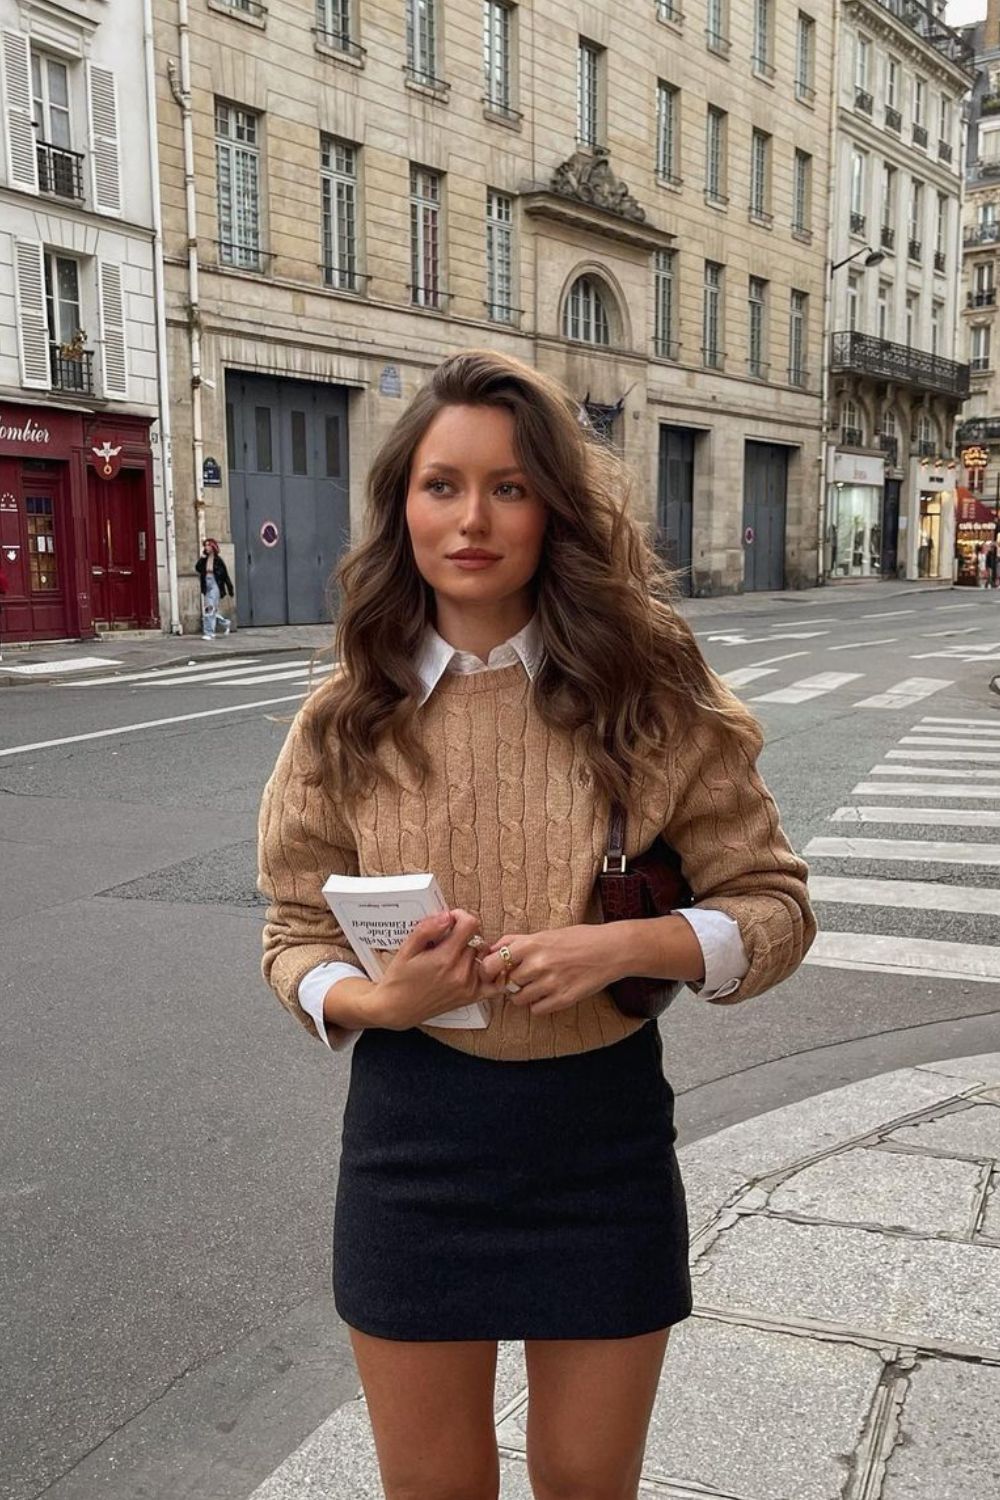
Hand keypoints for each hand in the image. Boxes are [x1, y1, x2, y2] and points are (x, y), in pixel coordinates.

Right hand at [372, 908, 504, 1030]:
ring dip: (473, 950)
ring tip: (454, 954)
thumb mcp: (406, 949)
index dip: (460, 916)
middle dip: (463, 934)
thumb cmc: (399, 980)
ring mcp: (469, 987)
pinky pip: (495, 982)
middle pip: (477, 939)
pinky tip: (478, 967)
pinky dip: (491, 971)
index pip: (470, 924)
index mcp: (445, 959)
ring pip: (484, 955)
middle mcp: (461, 973)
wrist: (397, 1009)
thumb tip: (448, 916)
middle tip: (447, 939)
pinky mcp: (472, 997)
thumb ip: (427, 929)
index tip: (450, 920)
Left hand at [477, 925, 621, 1017]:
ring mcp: (550, 984)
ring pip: (519, 999)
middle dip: (510, 982)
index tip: (491, 972)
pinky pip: (536, 1010)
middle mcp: (538, 965)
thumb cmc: (578, 939)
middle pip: (506, 983)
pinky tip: (548, 993)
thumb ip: (516, 941)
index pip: (493, 963)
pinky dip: (538, 1004)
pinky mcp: (563, 999)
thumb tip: (491, 949)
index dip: (488, 970)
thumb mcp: (545, 934)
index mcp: (532, 945)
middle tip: (521, 977)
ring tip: (537, 985)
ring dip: (523, 994)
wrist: (610, 950)